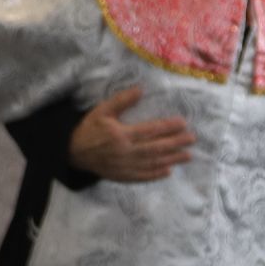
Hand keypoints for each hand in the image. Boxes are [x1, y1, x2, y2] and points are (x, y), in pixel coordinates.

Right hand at [67, 87, 195, 181]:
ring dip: (172, 159)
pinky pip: (141, 176)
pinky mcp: (121, 176)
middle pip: (155, 148)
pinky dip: (156, 174)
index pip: (150, 130)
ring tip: (188, 155)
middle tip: (192, 139)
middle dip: (176, 143)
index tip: (183, 123)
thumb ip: (121, 101)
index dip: (168, 127)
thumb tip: (140, 89)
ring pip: (152, 163)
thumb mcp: (102, 111)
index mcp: (121, 135)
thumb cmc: (89, 128)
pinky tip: (168, 171)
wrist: (72, 152)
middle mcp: (125, 152)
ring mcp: (124, 166)